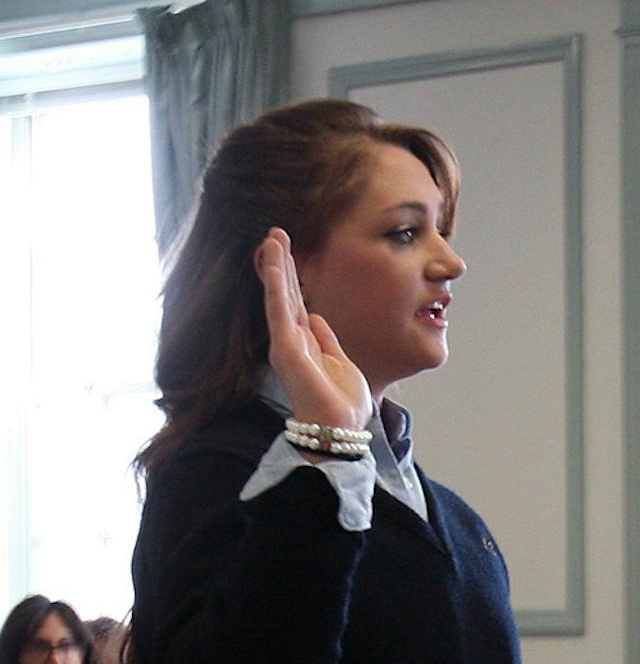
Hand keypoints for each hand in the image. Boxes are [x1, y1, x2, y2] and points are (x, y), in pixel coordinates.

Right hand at [256, 226, 368, 431]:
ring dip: (277, 266)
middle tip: (277, 233)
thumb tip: (316, 316)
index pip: (296, 303)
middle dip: (282, 263)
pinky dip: (278, 286)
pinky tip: (277, 263)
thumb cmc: (341, 405)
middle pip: (286, 294)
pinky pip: (281, 311)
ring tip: (273, 237)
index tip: (290, 250)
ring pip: (280, 297)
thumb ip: (326, 340)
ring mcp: (287, 344)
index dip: (293, 277)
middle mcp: (292, 341)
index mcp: (306, 344)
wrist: (340, 430)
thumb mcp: (340, 363)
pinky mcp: (287, 348)